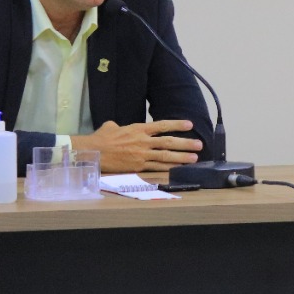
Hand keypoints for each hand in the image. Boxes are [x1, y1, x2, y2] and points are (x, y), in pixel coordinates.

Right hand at [72, 120, 202, 172]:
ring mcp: (142, 155)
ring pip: (166, 156)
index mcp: (138, 129)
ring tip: (194, 158)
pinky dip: (169, 167)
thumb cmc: (101, 138)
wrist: (94, 152)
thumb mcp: (112, 126)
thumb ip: (122, 127)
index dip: (177, 124)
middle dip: (186, 143)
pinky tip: (179, 168)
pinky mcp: (138, 166)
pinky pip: (157, 167)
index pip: (162, 125)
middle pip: (169, 142)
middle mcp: (143, 141)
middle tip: (199, 144)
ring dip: (182, 157)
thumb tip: (121, 127)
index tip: (190, 124)